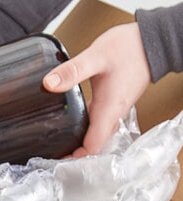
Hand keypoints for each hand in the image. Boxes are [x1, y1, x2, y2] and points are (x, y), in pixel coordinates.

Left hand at [43, 22, 150, 156]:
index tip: (55, 158)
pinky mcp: (112, 104)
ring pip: (94, 136)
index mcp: (108, 111)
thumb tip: (49, 84)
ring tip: (55, 142)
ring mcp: (113, 111)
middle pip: (91, 146)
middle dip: (72, 154)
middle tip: (49, 153)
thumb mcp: (96, 56)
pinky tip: (70, 122)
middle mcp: (112, 115)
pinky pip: (96, 124)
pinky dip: (82, 128)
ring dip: (77, 142)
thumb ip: (72, 71)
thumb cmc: (130, 49)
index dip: (74, 158)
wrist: (152, 41)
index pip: (92, 147)